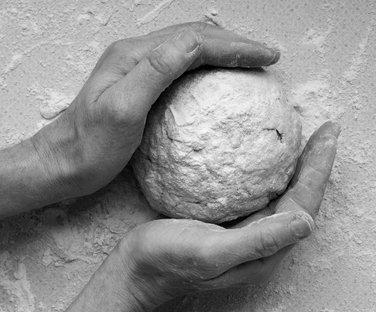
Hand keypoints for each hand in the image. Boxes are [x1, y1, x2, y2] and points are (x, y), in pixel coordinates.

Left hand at [31, 22, 279, 199]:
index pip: (196, 41)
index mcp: (136, 57)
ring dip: (224, 50)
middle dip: (235, 42)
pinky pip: (183, 65)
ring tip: (251, 61)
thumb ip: (154, 73)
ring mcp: (139, 68)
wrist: (62, 163)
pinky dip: (209, 65)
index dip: (234, 46)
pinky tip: (220, 78)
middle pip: (196, 36)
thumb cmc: (89, 146)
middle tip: (266, 56)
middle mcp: (138, 55)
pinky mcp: (141, 85)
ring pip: (191, 47)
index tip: (265, 56)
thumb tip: (189, 47)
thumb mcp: (121, 110)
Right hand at [117, 122, 339, 311]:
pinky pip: (263, 192)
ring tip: (309, 138)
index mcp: (266, 250)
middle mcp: (264, 241)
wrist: (137, 270)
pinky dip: (274, 171)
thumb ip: (258, 242)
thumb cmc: (168, 262)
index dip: (319, 169)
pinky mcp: (233, 223)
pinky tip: (269, 156)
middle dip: (316, 163)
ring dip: (300, 166)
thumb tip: (307, 223)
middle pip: (301, 197)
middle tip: (327, 130)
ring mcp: (249, 232)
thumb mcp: (212, 253)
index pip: (304, 204)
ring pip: (285, 193)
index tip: (329, 134)